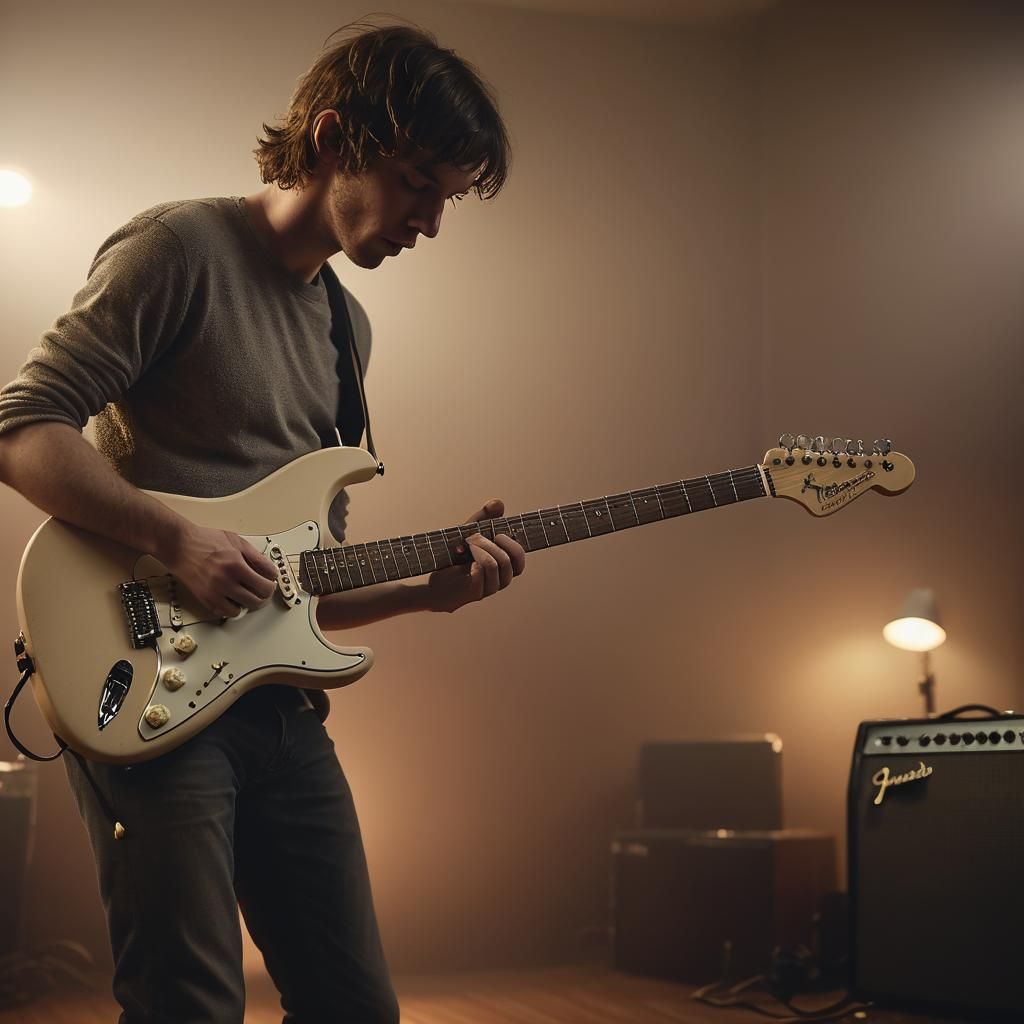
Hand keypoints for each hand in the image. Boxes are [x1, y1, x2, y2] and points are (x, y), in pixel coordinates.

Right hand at [160, 522, 277, 618]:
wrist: (179, 545)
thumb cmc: (204, 540)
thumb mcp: (236, 541)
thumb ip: (255, 557)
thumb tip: (269, 570)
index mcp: (237, 565)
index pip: (267, 581)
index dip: (272, 580)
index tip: (270, 579)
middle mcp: (227, 580)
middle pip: (260, 597)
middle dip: (265, 593)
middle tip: (263, 588)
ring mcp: (216, 592)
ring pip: (245, 608)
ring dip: (251, 602)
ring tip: (249, 594)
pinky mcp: (206, 599)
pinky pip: (227, 613)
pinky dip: (234, 608)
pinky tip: (234, 599)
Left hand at [424, 498, 525, 612]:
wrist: (434, 581)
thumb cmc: (454, 559)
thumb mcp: (469, 533)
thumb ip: (485, 518)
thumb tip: (499, 503)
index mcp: (502, 568)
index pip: (519, 561)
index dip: (513, 546)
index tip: (498, 534)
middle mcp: (499, 580)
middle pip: (508, 561)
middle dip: (490, 544)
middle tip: (473, 538)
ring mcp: (487, 588)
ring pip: (494, 566)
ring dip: (480, 550)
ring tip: (466, 546)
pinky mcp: (474, 593)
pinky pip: (481, 576)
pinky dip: (474, 564)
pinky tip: (464, 561)